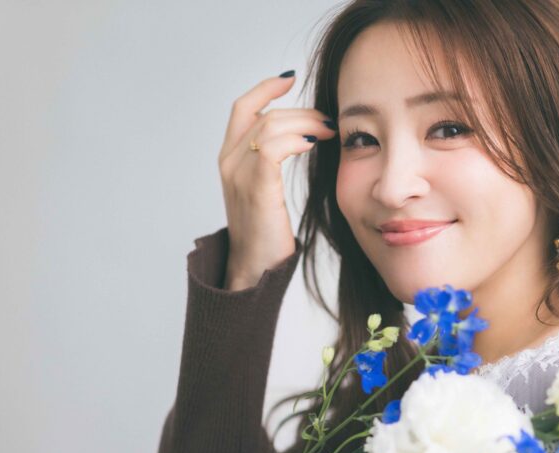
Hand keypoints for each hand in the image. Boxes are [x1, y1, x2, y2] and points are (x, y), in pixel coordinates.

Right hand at [217, 72, 337, 289]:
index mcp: (230, 157)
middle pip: (263, 114)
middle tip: (329, 120)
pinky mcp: (255, 188)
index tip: (291, 79)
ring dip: (304, 123)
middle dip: (300, 111)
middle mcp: (229, 161)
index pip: (242, 108)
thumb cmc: (266, 232)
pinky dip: (295, 140)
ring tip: (328, 131)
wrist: (254, 267)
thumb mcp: (265, 189)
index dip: (265, 89)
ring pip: (269, 127)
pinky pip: (271, 149)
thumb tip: (304, 137)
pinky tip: (313, 144)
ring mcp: (239, 174)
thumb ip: (272, 161)